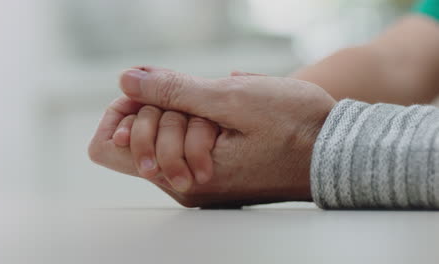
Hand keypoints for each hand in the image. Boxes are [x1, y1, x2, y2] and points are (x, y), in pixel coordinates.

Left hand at [89, 66, 335, 206]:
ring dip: (181, 115)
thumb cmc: (290, 125)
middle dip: (158, 110)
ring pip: (159, 140)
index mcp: (180, 175)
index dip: (121, 113)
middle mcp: (182, 186)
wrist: (332, 149)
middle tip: (197, 101)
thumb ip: (172, 91)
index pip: (108, 148)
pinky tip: (223, 117)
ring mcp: (196, 183)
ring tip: (219, 112)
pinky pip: (181, 144)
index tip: (149, 95)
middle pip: (133, 140)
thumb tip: (127, 80)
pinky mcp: (211, 175)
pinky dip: (194, 123)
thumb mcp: (230, 98)